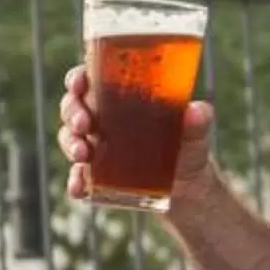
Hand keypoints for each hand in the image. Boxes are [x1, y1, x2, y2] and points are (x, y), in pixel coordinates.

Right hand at [57, 65, 216, 207]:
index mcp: (122, 98)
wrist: (190, 191)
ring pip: (70, 138)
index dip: (78, 79)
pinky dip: (75, 182)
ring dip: (70, 144)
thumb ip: (199, 123)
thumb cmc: (190, 151)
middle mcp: (104, 120)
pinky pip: (77, 177)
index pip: (91, 80)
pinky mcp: (97, 177)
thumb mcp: (196, 136)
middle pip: (73, 107)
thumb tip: (197, 110)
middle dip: (72, 113)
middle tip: (84, 124)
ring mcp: (97, 149)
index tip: (80, 84)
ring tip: (83, 155)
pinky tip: (79, 187)